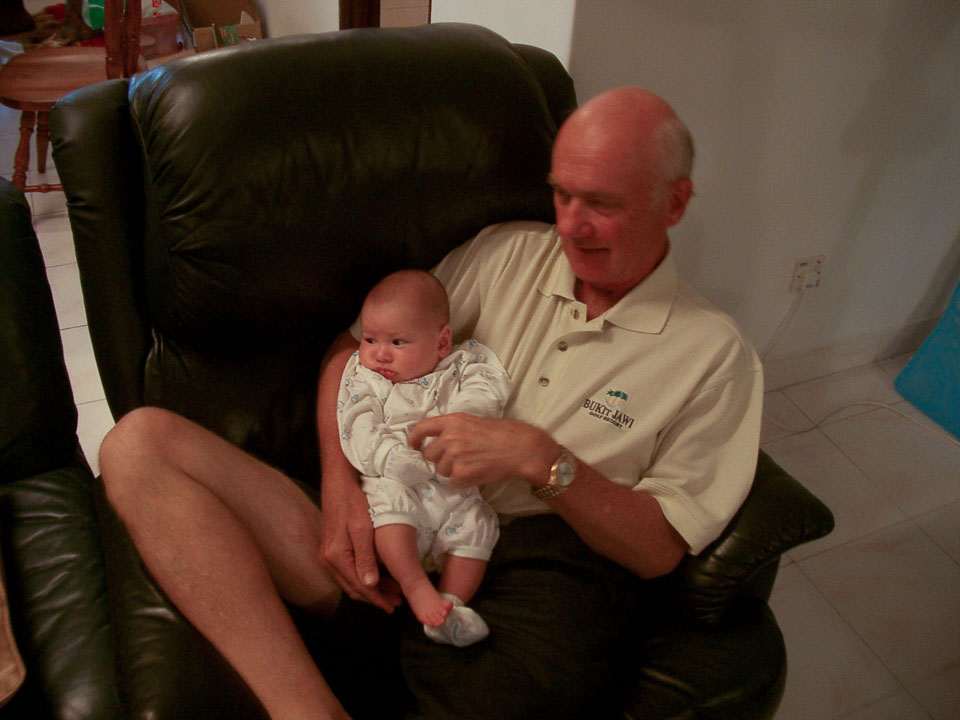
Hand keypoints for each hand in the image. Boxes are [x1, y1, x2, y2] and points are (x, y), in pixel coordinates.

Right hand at [319, 468, 401, 612]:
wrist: (339, 482)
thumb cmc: (353, 501)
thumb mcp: (362, 528)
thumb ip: (365, 557)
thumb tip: (370, 585)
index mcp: (336, 557)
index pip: (359, 587)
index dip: (377, 599)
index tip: (392, 607)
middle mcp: (328, 560)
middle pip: (354, 588)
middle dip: (376, 597)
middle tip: (396, 603)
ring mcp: (328, 555)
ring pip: (351, 581)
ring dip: (371, 589)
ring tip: (392, 593)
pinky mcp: (332, 549)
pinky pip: (349, 571)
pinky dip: (364, 578)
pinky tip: (378, 577)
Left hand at [408, 413, 558, 488]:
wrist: (520, 448)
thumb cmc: (501, 433)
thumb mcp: (472, 421)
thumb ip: (452, 428)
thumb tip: (435, 440)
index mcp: (452, 421)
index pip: (422, 428)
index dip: (414, 439)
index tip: (414, 446)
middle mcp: (449, 437)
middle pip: (429, 454)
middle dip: (440, 458)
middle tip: (459, 458)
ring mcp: (454, 456)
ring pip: (440, 470)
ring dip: (451, 470)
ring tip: (472, 464)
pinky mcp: (461, 474)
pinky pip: (452, 482)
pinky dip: (461, 481)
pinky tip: (476, 473)